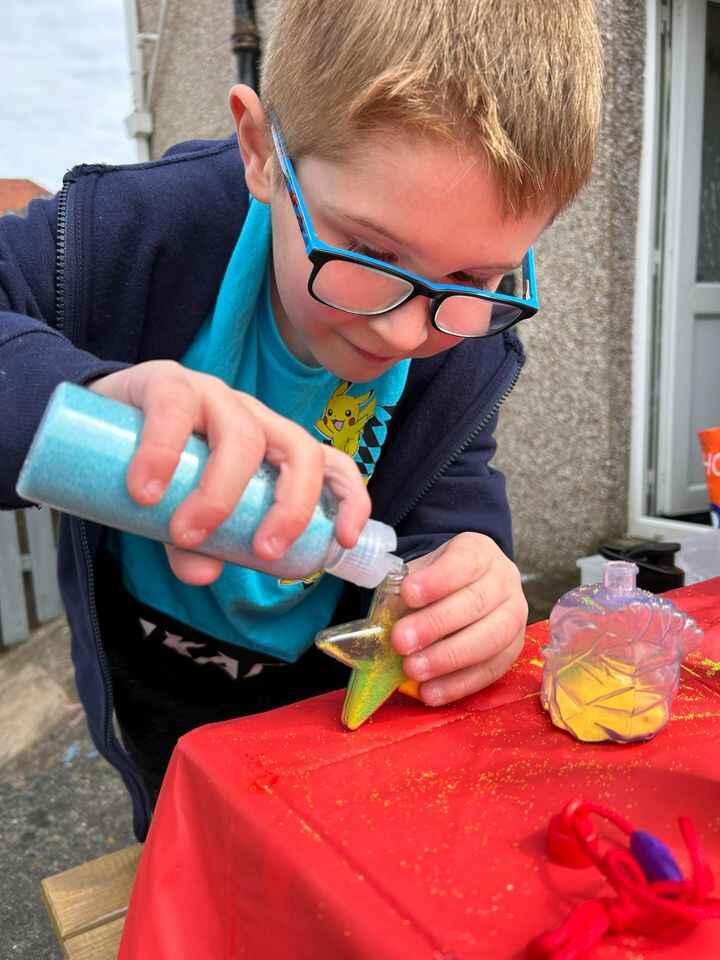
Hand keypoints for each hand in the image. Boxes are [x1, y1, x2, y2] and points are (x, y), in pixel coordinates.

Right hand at [89, 361, 369, 584]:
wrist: (98, 426)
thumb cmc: (161, 475)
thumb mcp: (183, 519)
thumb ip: (196, 548)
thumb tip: (203, 574)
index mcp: (271, 447)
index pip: (329, 463)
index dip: (349, 497)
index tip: (345, 539)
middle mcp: (252, 418)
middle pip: (298, 450)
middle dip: (292, 506)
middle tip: (264, 552)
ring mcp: (213, 396)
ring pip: (242, 435)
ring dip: (221, 492)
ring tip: (184, 533)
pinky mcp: (166, 383)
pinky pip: (175, 410)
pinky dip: (163, 452)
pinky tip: (146, 490)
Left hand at [392, 533, 527, 705]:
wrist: (464, 590)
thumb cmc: (436, 582)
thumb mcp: (419, 572)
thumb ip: (403, 589)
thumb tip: (382, 620)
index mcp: (479, 552)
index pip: (464, 561)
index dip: (436, 580)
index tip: (407, 594)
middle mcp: (505, 580)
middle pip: (476, 602)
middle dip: (436, 624)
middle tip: (401, 641)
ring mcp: (515, 616)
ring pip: (490, 639)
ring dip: (448, 658)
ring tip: (412, 670)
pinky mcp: (514, 650)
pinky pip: (491, 671)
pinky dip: (458, 684)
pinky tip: (430, 692)